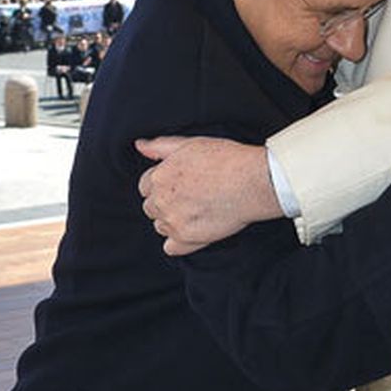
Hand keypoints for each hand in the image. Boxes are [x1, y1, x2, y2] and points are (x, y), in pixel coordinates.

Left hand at [136, 136, 279, 255]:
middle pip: (151, 207)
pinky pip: (171, 248)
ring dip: (173, 220)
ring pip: (161, 226)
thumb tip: (139, 146)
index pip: (145, 186)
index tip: (179, 183)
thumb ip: (160, 147)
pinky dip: (178, 242)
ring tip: (197, 210)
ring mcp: (173, 222)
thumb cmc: (225, 159)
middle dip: (165, 202)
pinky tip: (193, 230)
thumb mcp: (190, 143)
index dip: (162, 184)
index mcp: (159, 177)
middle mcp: (161, 201)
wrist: (252, 182)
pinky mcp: (188, 240)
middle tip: (190, 196)